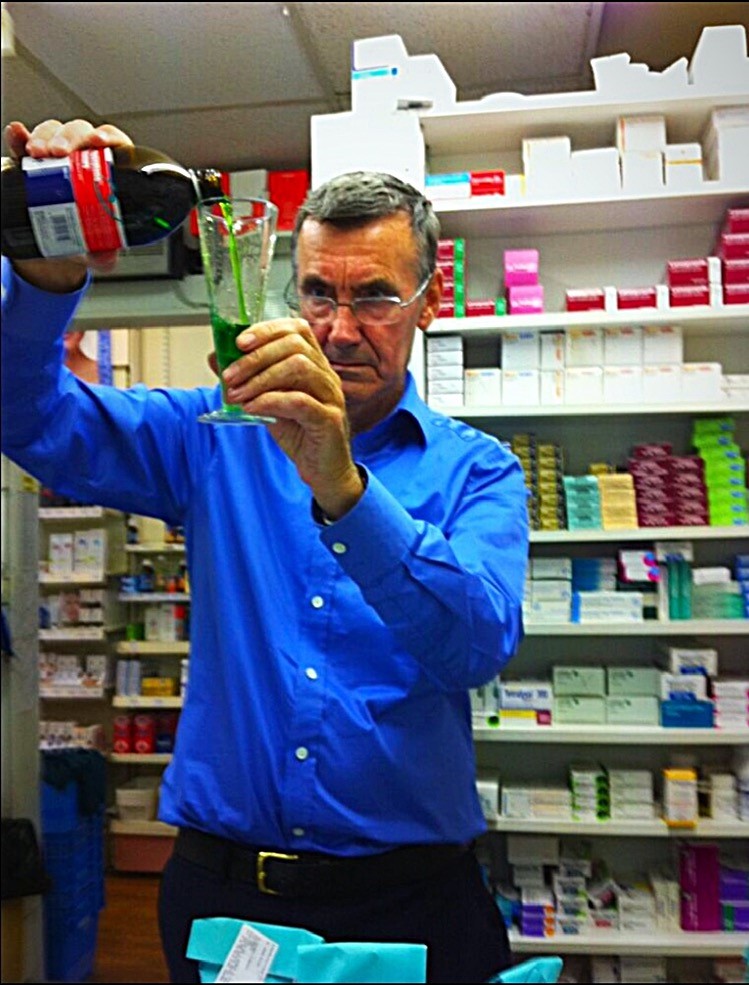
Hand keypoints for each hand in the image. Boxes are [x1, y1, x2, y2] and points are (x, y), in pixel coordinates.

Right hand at [4, 119, 133, 289]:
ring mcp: (56, 153)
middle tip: (59, 153)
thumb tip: (106, 258)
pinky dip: (18, 137)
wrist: (56, 238)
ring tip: (36, 153)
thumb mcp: (96, 244)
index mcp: (109, 167)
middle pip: (80, 133)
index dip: (108, 137)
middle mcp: (83, 153)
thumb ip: (103, 252)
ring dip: (43, 137)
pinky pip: (23, 141)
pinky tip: (16, 135)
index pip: (113, 143)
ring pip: (52, 132)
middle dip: (69, 138)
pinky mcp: (31, 158)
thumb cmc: (85, 231)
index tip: (98, 143)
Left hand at [216, 318, 364, 518]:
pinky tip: (251, 408)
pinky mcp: (329, 419)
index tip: (239, 342)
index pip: (297, 329)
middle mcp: (326, 375)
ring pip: (299, 367)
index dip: (267, 330)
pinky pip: (300, 401)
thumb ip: (247, 379)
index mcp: (314, 364)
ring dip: (261, 378)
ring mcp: (331, 396)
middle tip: (229, 375)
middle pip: (294, 345)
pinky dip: (270, 401)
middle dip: (255, 357)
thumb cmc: (299, 433)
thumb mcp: (267, 402)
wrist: (322, 470)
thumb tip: (216, 358)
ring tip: (237, 394)